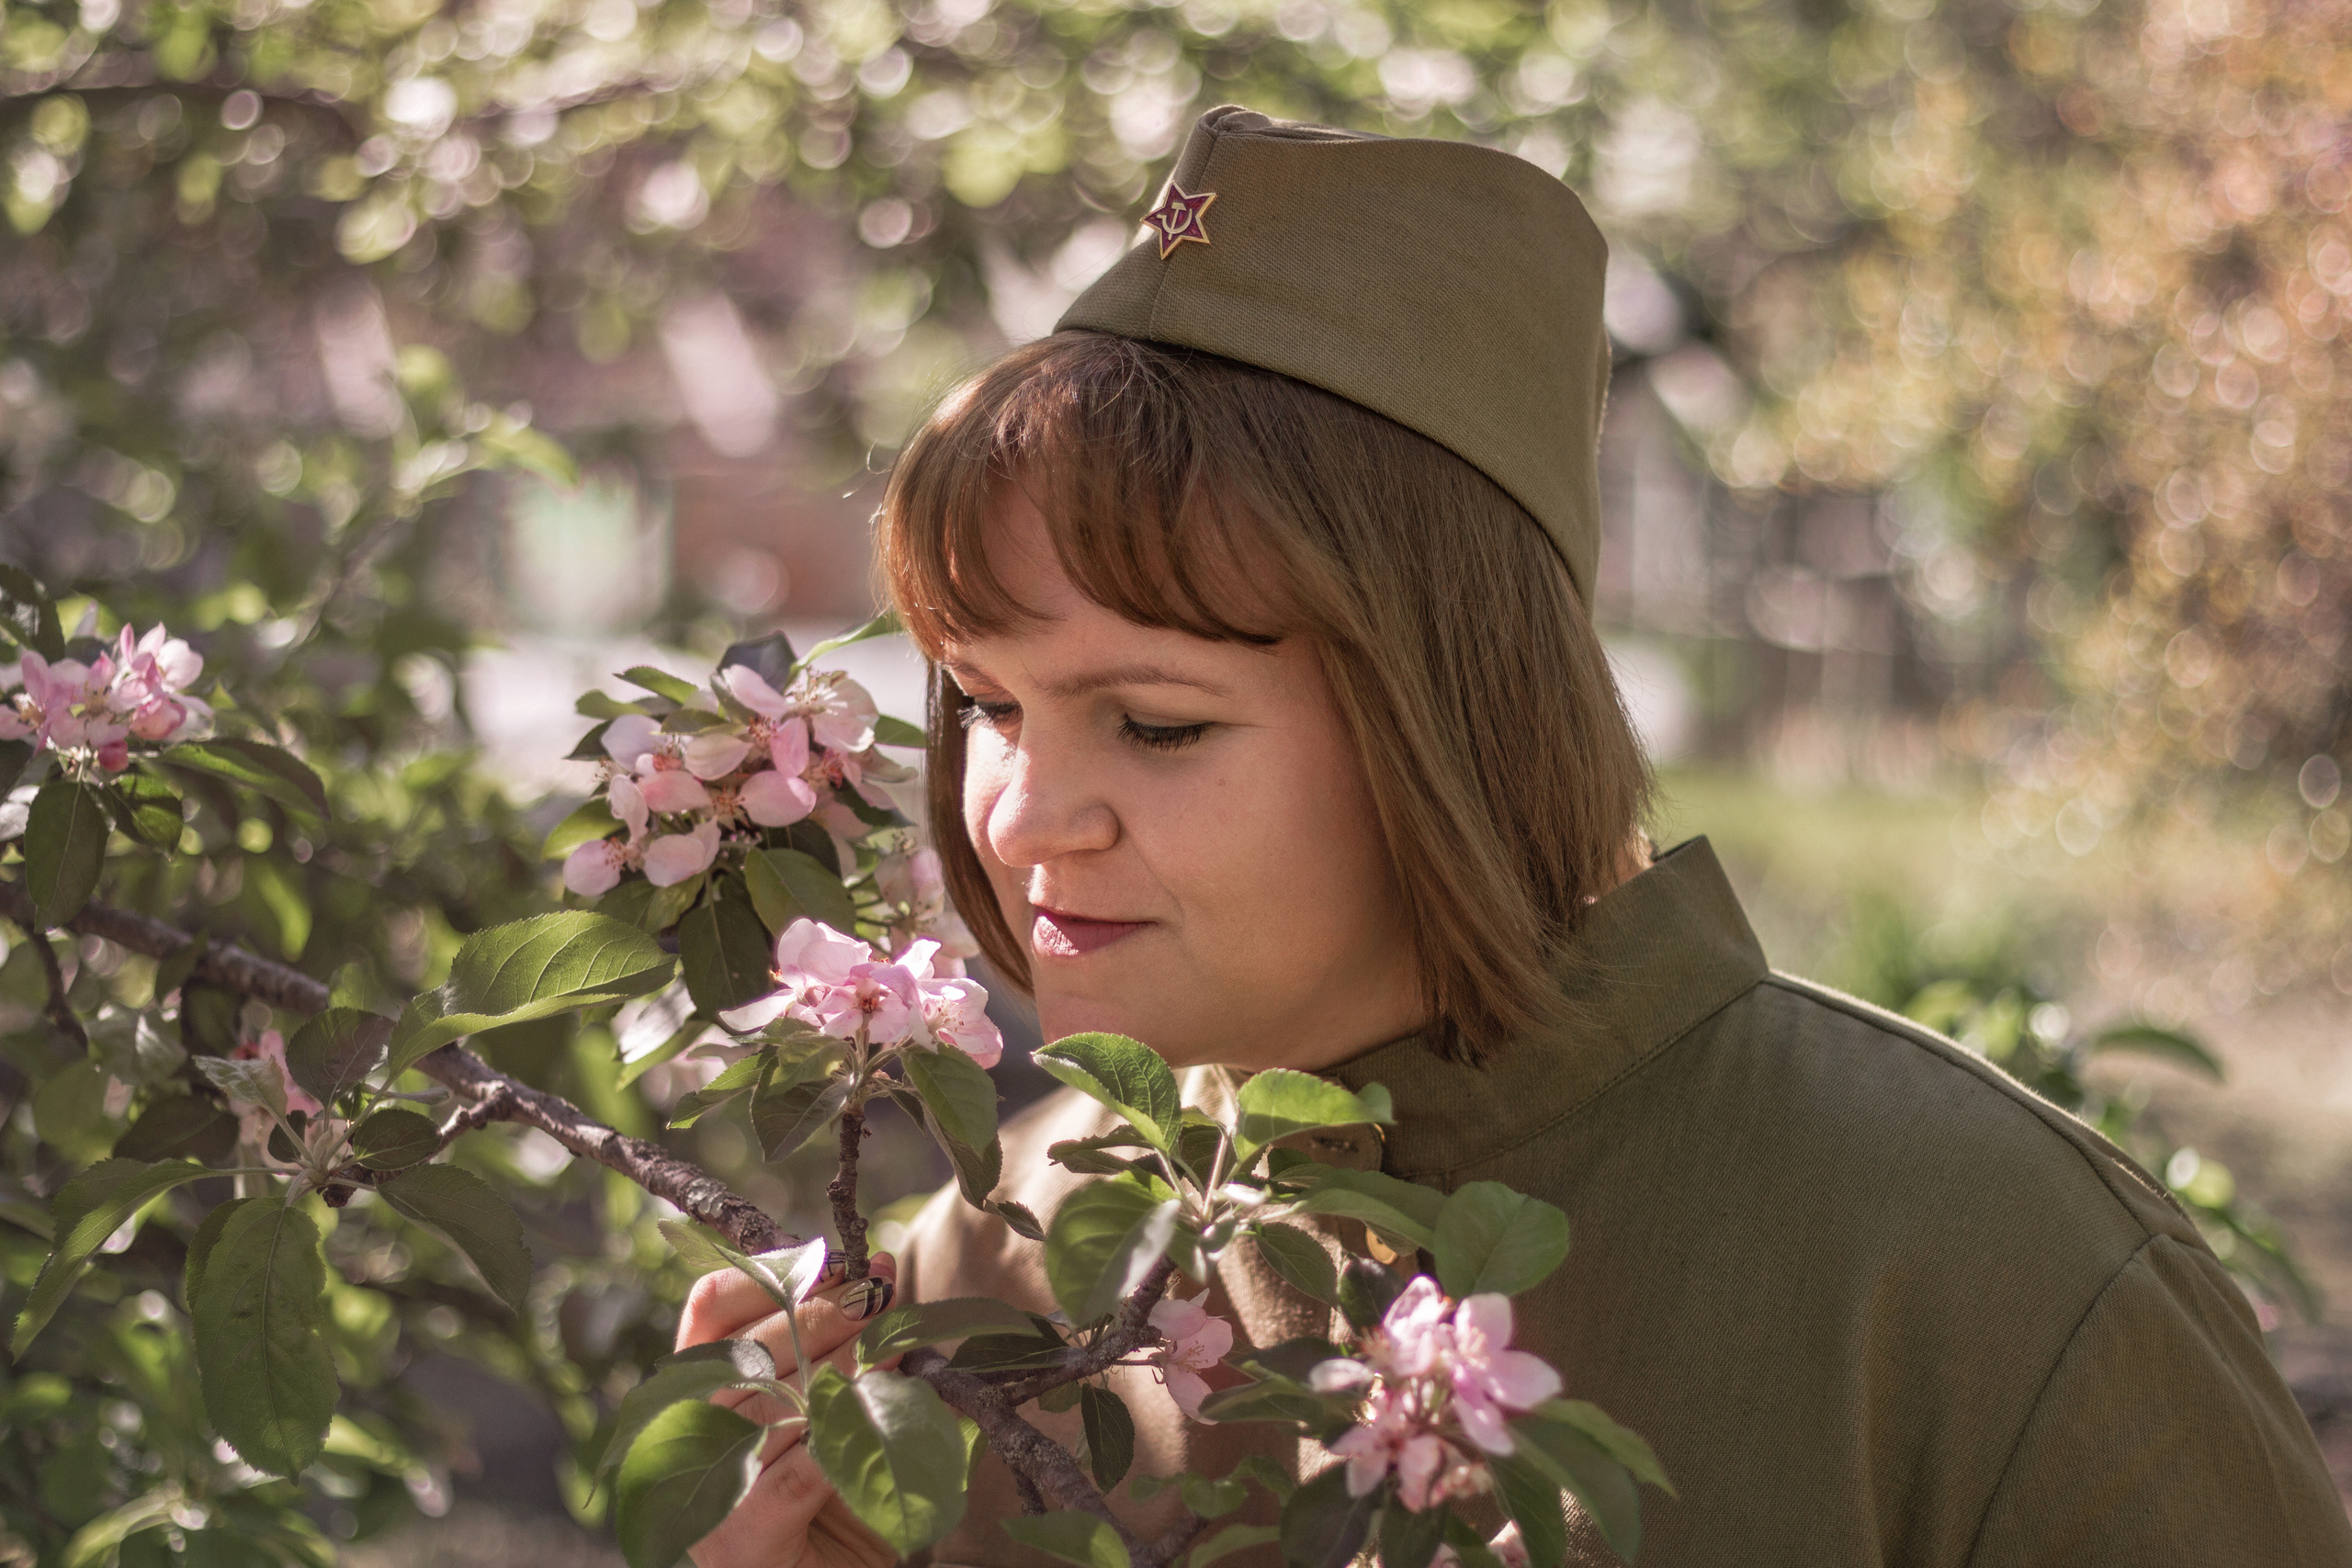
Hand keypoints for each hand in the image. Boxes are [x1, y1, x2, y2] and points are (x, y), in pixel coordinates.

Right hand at [677, 1252, 901, 1567]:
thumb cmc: (836, 1501)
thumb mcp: (835, 1413)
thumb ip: (843, 1353)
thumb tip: (883, 1273)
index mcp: (699, 1394)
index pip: (709, 1308)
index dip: (772, 1272)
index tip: (837, 1259)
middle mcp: (689, 1439)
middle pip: (747, 1348)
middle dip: (823, 1311)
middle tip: (880, 1291)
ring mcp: (709, 1491)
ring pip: (773, 1404)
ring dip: (843, 1366)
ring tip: (892, 1343)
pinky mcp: (739, 1538)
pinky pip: (795, 1470)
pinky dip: (845, 1433)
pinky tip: (883, 1409)